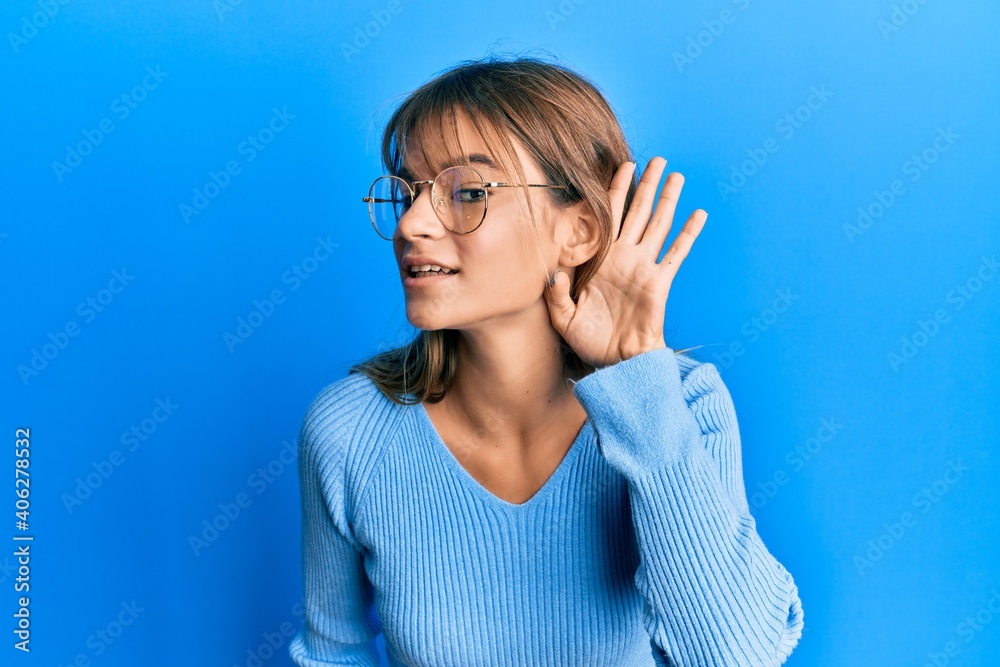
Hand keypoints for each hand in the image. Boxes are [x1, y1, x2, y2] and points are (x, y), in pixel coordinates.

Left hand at [544, 157, 705, 368]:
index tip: (621, 166)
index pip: (607, 217)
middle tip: (655, 159)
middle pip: (636, 212)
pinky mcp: (659, 282)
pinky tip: (698, 213)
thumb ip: (556, 293)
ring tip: (676, 175)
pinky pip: (676, 253)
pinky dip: (687, 233)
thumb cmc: (590, 342)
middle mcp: (623, 258)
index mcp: (600, 261)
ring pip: (657, 225)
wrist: (615, 364)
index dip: (614, 191)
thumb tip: (555, 270)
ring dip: (667, 200)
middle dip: (645, 185)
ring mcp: (643, 268)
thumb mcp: (563, 318)